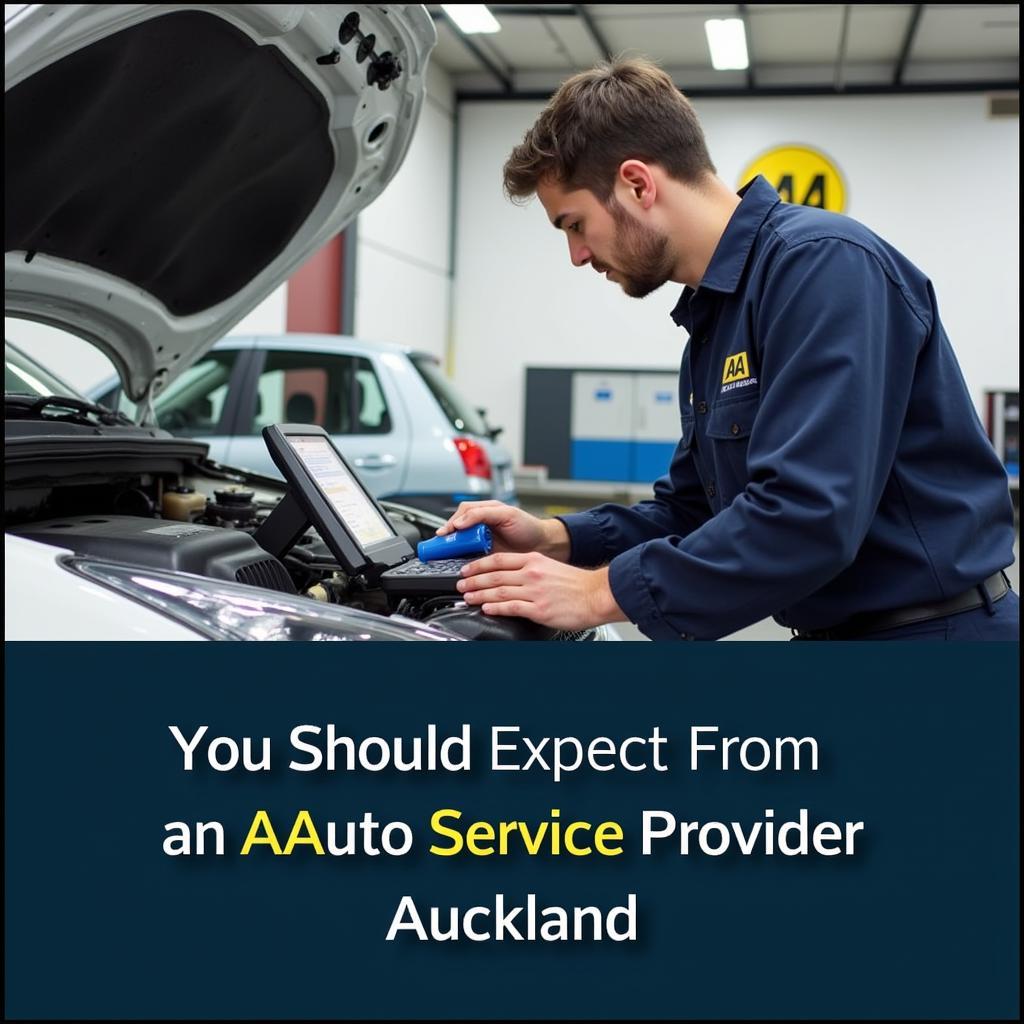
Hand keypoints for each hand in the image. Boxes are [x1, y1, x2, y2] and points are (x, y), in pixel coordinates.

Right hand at [437, 501, 569, 560]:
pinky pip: (469, 557)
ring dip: (452, 549)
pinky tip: (458, 563)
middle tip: (440, 546)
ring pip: (461, 543)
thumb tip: (460, 521)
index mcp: (485, 512)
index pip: (462, 513)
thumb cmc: (528, 527)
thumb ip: (482, 514)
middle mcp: (481, 526)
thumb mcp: (506, 514)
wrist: (543, 545)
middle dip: (447, 537)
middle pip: (457, 529)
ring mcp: (482, 541)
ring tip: (445, 554)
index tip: (445, 532)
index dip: (451, 522)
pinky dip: (462, 560)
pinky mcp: (485, 556)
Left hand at [456, 552, 623, 630]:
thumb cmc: (576, 584)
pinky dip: (495, 607)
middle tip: (460, 584)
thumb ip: (529, 568)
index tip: (466, 569)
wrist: (596, 595)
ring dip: (478, 594)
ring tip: (467, 597)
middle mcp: (532, 573)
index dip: (478, 564)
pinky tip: (486, 608)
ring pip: (498, 591)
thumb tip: (508, 574)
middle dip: (472, 580)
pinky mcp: (539, 609)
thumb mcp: (549, 567)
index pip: (498, 559)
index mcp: (533, 560)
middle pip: (494, 575)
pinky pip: (510, 607)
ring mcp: (534, 591)